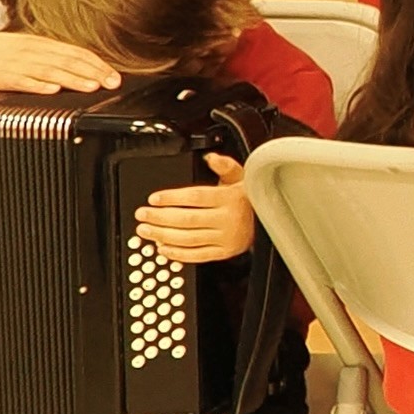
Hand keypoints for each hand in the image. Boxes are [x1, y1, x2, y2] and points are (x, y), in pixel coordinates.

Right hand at [0, 28, 120, 95]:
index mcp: (42, 44)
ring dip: (73, 79)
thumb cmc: (0, 51)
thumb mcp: (30, 48)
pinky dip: (38, 85)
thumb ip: (54, 57)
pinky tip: (52, 90)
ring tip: (91, 87)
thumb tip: (84, 67)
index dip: (98, 64)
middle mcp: (33, 51)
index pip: (77, 52)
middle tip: (112, 83)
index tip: (115, 76)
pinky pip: (22, 81)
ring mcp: (17, 63)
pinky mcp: (2, 76)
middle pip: (68, 61)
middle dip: (93, 73)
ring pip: (50, 71)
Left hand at [135, 153, 258, 264]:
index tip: (153, 199)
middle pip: (187, 219)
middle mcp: (228, 219)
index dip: (172, 198)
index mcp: (230, 198)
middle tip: (142, 215)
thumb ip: (225, 165)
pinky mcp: (224, 252)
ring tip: (145, 231)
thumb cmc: (252, 198)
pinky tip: (162, 249)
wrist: (271, 220)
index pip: (196, 197)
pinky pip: (197, 255)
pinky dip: (177, 254)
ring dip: (163, 235)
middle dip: (160, 218)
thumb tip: (210, 157)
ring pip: (189, 238)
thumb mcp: (242, 177)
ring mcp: (226, 238)